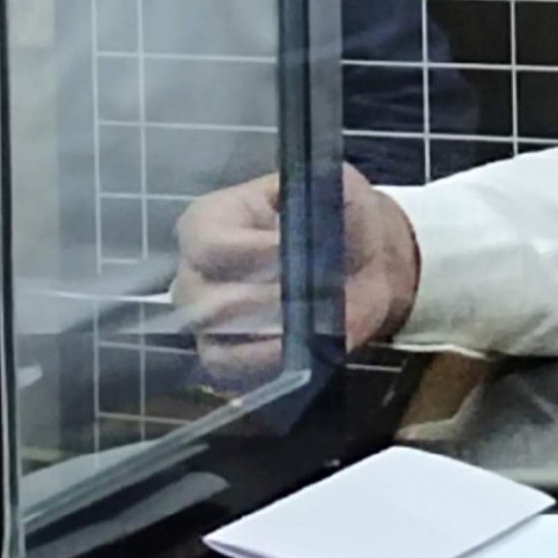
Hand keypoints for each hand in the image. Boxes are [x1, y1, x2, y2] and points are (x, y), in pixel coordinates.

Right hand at [171, 164, 421, 385]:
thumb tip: (307, 216)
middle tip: (314, 296)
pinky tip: (300, 348)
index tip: (299, 254)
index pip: (211, 244)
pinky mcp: (220, 355)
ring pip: (217, 335)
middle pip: (207, 299)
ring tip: (314, 319)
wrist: (363, 266)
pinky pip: (228, 368)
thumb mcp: (341, 189)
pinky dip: (266, 362)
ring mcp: (201, 318)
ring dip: (272, 331)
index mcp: (210, 222)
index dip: (254, 253)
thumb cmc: (339, 222)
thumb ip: (327, 190)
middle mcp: (194, 271)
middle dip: (268, 300)